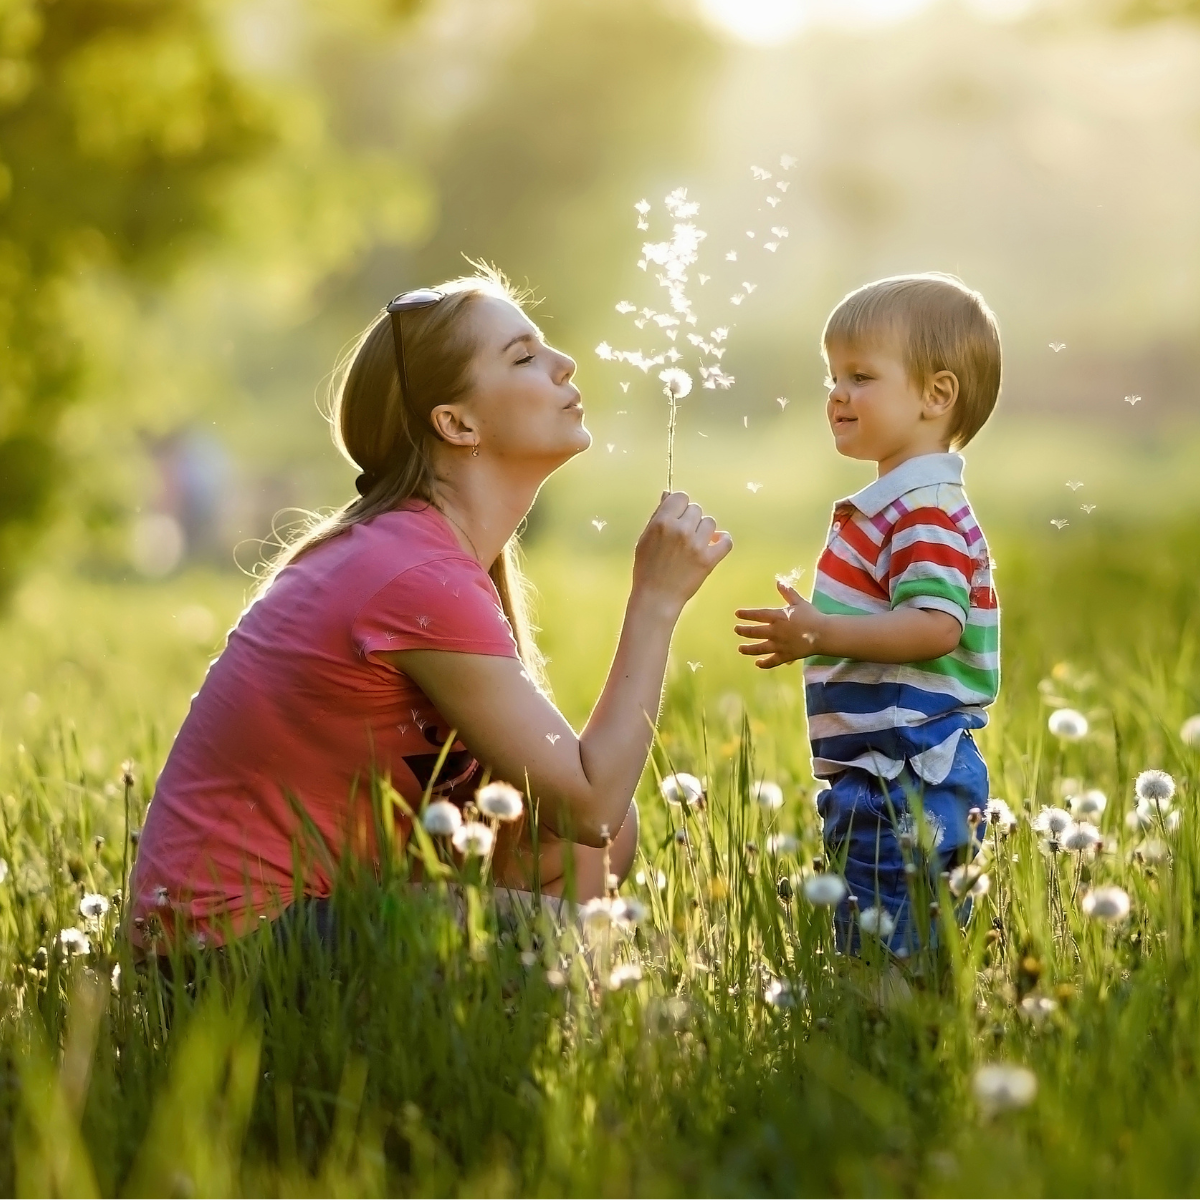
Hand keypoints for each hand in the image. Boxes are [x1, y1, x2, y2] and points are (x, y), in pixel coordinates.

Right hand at [632, 491, 732, 614]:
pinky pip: (726, 541)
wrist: (656, 597)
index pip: (681, 497)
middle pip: (696, 509)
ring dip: (704, 531)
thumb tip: (668, 494)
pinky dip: (723, 541)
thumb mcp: (645, 538)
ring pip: (710, 522)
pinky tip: (714, 545)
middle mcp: (680, 530)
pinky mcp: (709, 560)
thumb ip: (658, 515)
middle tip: (683, 536)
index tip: (678, 517)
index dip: (680, 507)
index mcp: (662, 522)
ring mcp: (696, 545)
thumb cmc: (647, 567)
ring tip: (695, 544)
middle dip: (691, 520)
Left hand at [734, 579, 825, 668]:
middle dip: (743, 631)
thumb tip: (778, 581)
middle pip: (755, 632)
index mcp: (778, 617)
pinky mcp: (785, 656)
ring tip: (740, 649)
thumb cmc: (811, 616)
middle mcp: (775, 631)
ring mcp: (779, 645)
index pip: (758, 615)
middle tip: (736, 630)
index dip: (746, 614)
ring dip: (748, 649)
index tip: (737, 614)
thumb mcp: (799, 602)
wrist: (823, 634)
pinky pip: (772, 661)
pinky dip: (764, 663)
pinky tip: (757, 664)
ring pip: (760, 648)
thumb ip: (788, 593)